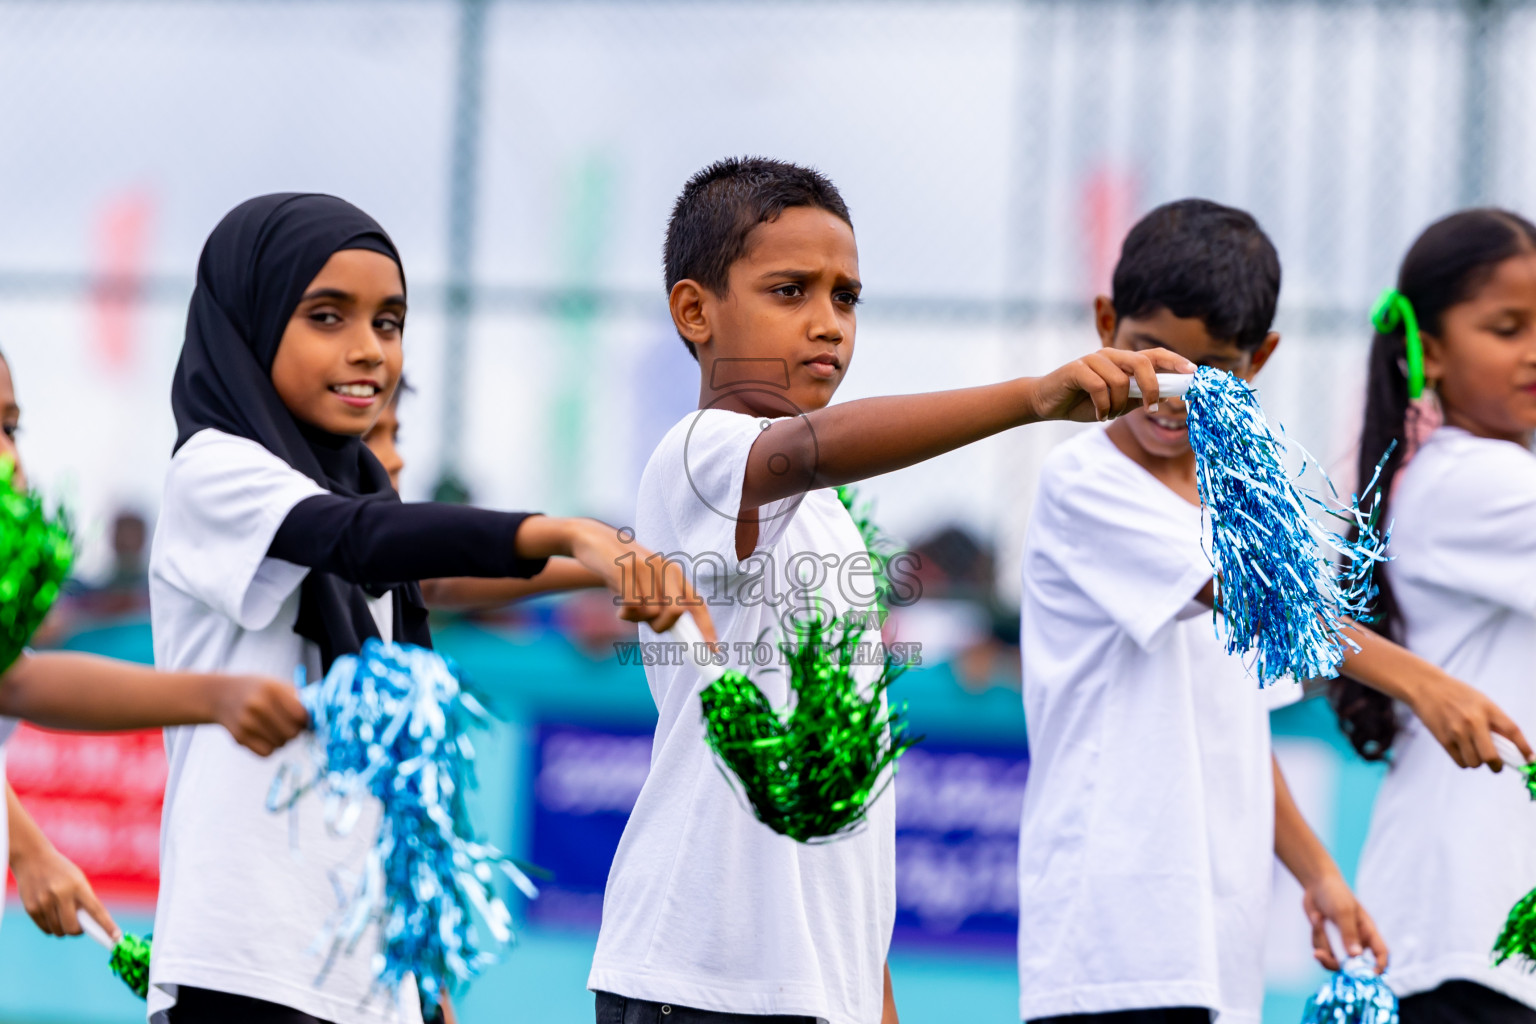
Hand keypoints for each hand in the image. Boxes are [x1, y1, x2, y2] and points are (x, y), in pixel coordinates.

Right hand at [11, 839, 115, 939]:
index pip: (96, 910)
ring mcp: (44, 902)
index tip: (117, 937)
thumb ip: (84, 900)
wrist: (32, 858)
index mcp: (78, 885)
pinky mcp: (31, 908)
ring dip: (64, 929)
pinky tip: (52, 916)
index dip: (107, 925)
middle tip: (79, 926)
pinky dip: (52, 927)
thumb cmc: (61, 870)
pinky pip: (46, 929)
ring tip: (63, 917)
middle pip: (73, 928)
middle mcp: (60, 894)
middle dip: (78, 931)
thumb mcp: (77, 879)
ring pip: (59, 931)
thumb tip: (91, 925)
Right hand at [212, 676, 310, 755]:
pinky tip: (267, 736)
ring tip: (277, 728)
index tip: (304, 718)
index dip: (306, 720)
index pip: (300, 715)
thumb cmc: (257, 689)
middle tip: (291, 725)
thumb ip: (297, 699)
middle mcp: (257, 706)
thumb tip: (318, 717)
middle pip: (292, 733)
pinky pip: (266, 753)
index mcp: (271, 689)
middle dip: (296, 731)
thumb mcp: (276, 684)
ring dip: (283, 740)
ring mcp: (246, 723)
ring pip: (281, 744)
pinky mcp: (239, 738)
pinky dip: (271, 747)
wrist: (220, 695)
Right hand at [565, 520, 717, 642]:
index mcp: (675, 573)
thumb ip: (662, 602)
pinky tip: (618, 608)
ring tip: (626, 608)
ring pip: (651, 613)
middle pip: (676, 612)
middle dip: (662, 627)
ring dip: (637, 619)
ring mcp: (646, 567)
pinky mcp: (625, 569)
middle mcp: (665, 568)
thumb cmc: (624, 571)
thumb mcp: (648, 582)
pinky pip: (632, 606)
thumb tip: (677, 632)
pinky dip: (625, 615)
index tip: (713, 651)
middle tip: (648, 625)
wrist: (595, 541)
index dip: (706, 628)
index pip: (697, 603)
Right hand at [1027, 347, 1196, 422]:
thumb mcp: (1117, 403)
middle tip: (1151, 409)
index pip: (1154, 355)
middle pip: (1142, 363)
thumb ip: (1138, 397)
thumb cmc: (1084, 402)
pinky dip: (1103, 406)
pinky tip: (1098, 415)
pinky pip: (1100, 387)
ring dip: (1118, 406)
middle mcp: (1110, 355)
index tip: (1193, 372)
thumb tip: (1166, 397)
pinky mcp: (1076, 368)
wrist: (1047, 403)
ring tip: (1108, 414)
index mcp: (1123, 361)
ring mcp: (1093, 359)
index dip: (1175, 361)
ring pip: (1120, 381)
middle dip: (1152, 387)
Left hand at [1303, 871, 1387, 971]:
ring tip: (1317, 919)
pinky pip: (1321, 950)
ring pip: (1333, 959)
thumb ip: (1348, 933)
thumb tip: (1355, 956)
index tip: (1371, 975)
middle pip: (1352, 966)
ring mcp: (1341, 943)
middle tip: (1320, 954)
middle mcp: (1357, 941)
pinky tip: (1315, 918)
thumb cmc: (1336, 894)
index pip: (1381, 954)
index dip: (1379, 966)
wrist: (1316, 884)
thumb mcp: (1343, 911)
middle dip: (1334, 962)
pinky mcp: (1328, 942)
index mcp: (1368, 932)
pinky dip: (1316, 936)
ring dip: (1322, 942)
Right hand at [1409, 672, 1532, 770]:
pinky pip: (1460, 762)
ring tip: (1473, 751)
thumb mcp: (1481, 701)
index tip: (1530, 761)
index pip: (1512, 731)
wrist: (1425, 687)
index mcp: (1487, 708)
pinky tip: (1462, 751)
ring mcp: (1456, 731)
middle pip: (1491, 756)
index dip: (1524, 748)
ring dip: (1477, 762)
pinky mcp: (1443, 739)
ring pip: (1475, 762)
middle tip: (1496, 765)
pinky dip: (1464, 761)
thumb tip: (1512, 748)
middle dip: (1496, 766)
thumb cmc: (1457, 695)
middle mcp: (1473, 720)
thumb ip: (1495, 722)